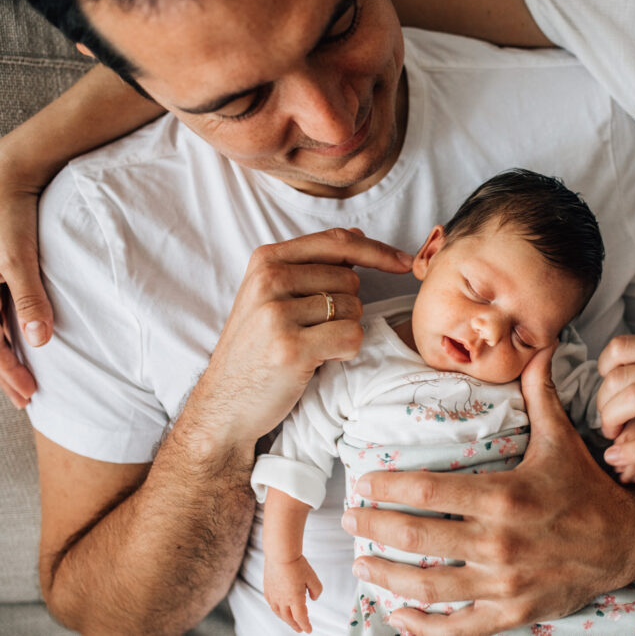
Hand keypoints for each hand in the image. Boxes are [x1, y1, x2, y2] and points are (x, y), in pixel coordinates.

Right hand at [0, 184, 49, 406]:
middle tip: (27, 399)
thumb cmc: (9, 211)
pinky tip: (19, 343)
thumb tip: (40, 339)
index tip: (28, 393)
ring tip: (23, 382)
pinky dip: (5, 330)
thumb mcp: (18, 255)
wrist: (9, 172)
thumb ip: (28, 296)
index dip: (5, 370)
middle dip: (4, 371)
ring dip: (4, 355)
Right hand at [188, 228, 411, 446]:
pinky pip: (351, 338)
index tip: (405, 262)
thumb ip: (312, 265)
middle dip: (346, 308)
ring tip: (311, 346)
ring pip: (354, 310)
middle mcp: (269, 279)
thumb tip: (358, 236)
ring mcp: (277, 313)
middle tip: (313, 329)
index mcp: (266, 259)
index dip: (377, 251)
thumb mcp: (272, 296)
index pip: (336, 242)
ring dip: (343, 332)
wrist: (225, 403)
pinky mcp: (291, 347)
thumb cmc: (257, 348)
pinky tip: (317, 360)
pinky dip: (344, 353)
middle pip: (351, 280)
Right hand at [264, 555, 322, 632]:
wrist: (280, 554)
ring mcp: (273, 596)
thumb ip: (316, 590)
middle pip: (289, 618)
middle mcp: (282, 600)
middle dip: (295, 625)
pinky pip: (272, 605)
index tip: (309, 630)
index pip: (301, 618)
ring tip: (291, 622)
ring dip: (286, 620)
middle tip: (300, 629)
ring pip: (279, 613)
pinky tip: (280, 610)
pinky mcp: (267, 590)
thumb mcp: (312, 578)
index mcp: (295, 599)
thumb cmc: (296, 564)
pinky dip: (277, 611)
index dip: (305, 625)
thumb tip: (314, 598)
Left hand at [341, 347, 634, 635]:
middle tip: (349, 520)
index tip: (362, 483)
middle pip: (417, 537)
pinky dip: (423, 626)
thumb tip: (537, 346)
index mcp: (505, 496)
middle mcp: (500, 543)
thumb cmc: (587, 486)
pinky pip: (458, 627)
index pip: (428, 491)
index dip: (388, 487)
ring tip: (362, 563)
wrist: (629, 539)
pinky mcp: (513, 612)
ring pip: (428, 585)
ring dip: (386, 576)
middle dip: (373, 528)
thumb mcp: (562, 438)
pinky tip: (397, 615)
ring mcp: (505, 584)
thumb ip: (539, 393)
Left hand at [598, 335, 634, 467]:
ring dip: (610, 421)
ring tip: (613, 438)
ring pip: (633, 399)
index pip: (620, 348)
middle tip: (608, 424)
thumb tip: (623, 382)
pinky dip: (632, 451)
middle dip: (602, 404)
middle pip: (619, 376)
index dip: (602, 372)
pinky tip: (619, 458)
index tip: (608, 393)